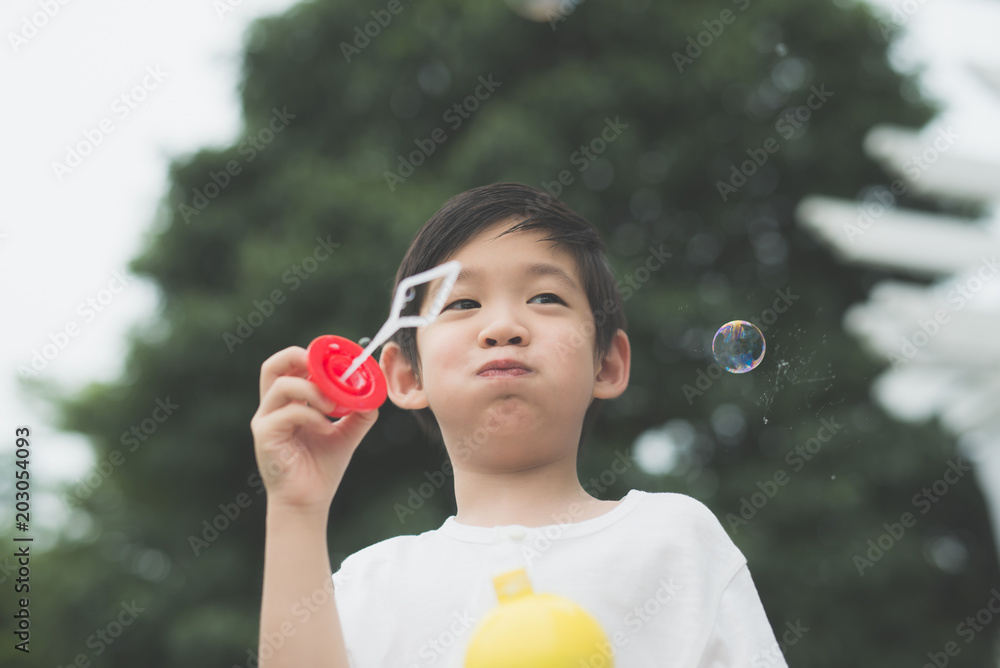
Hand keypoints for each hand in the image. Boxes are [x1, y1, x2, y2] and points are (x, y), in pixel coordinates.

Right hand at [250, 346, 378, 511]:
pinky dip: (313, 416)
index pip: (290, 365)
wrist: (310, 501)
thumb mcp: (346, 433)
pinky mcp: (265, 438)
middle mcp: (272, 407)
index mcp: (288, 402)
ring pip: (283, 386)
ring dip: (314, 391)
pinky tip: (328, 429)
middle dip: (300, 357)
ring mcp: (266, 421)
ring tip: (334, 406)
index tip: (338, 359)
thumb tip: (374, 393)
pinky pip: (288, 414)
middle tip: (326, 367)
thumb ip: (358, 412)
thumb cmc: (322, 467)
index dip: (311, 355)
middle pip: (273, 366)